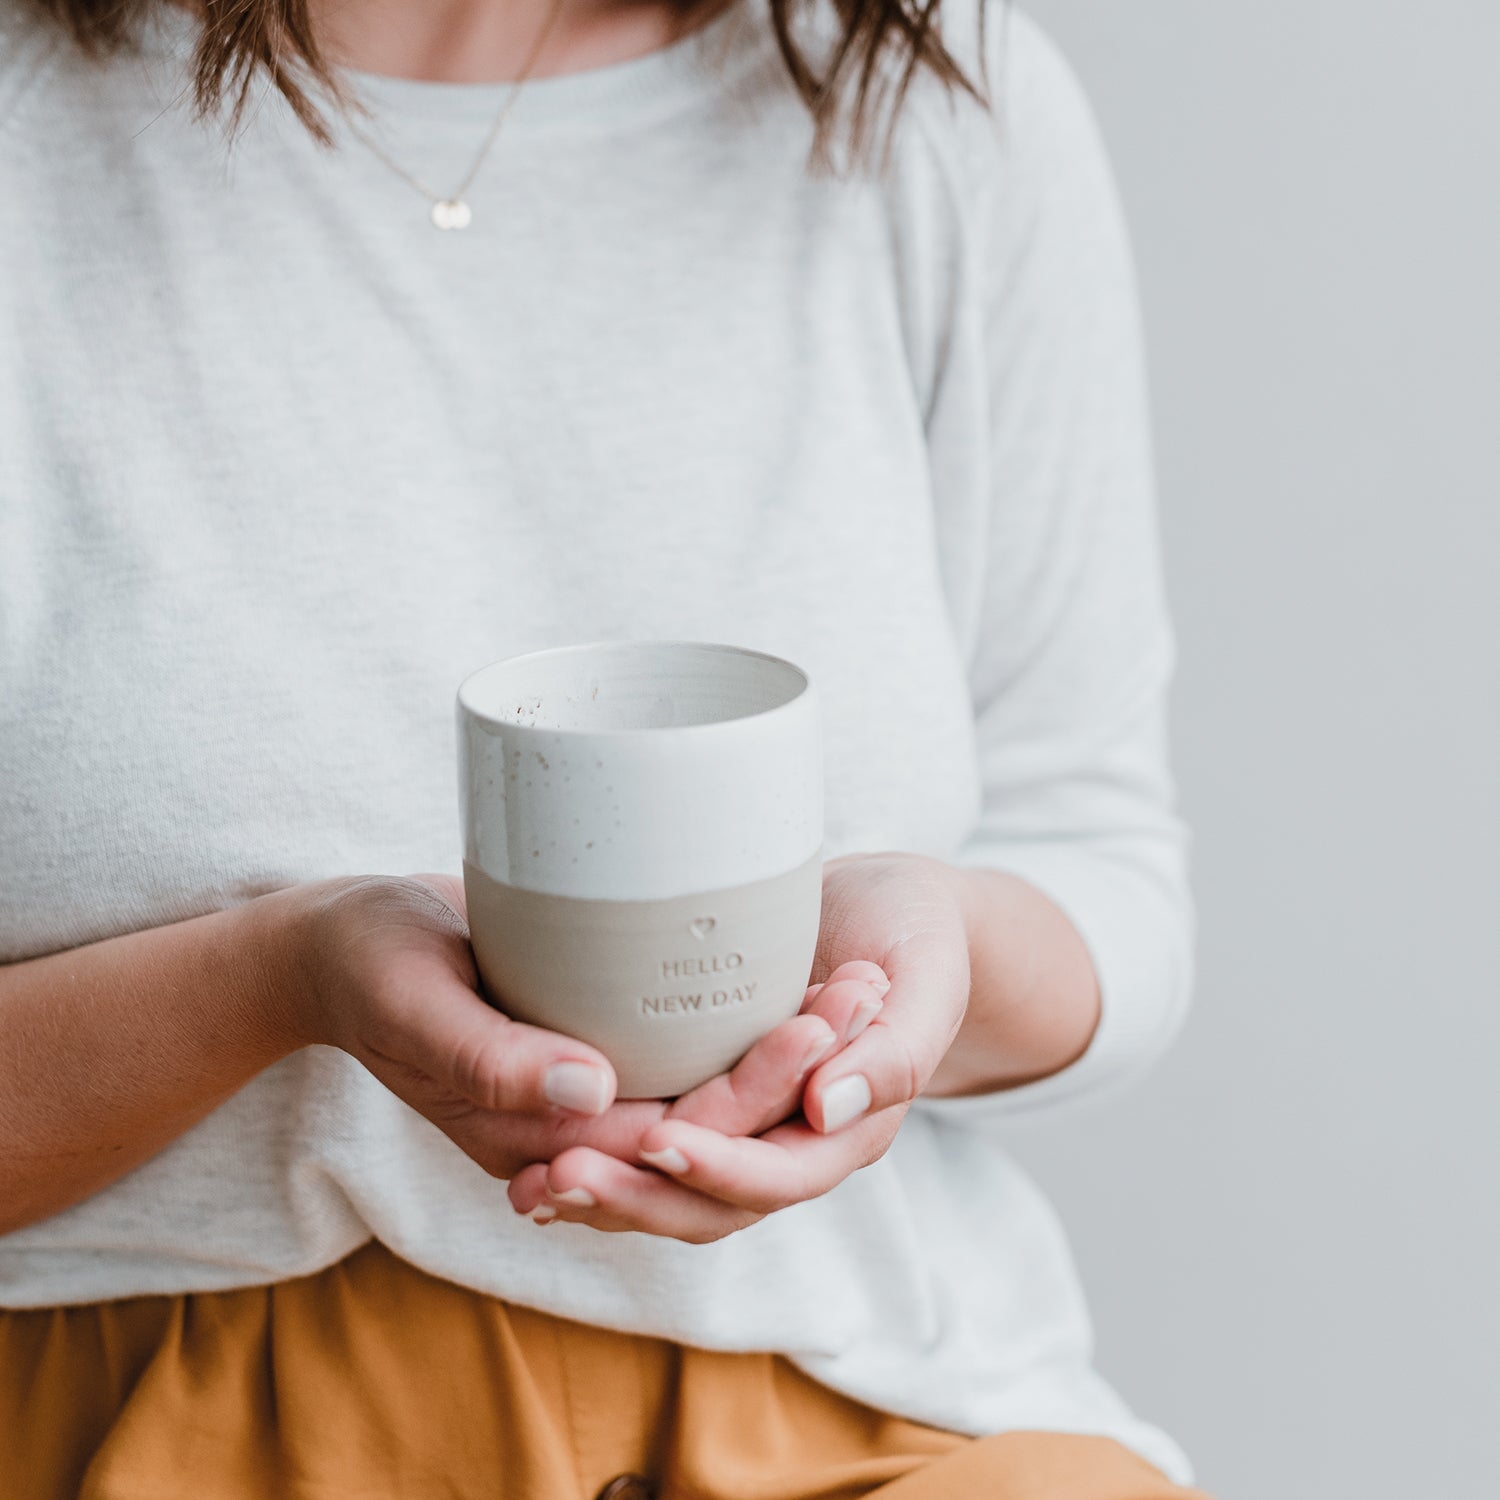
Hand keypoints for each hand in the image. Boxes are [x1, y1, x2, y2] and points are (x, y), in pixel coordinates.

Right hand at [295, 874, 890, 1183]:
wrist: (335, 948)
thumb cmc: (366, 966)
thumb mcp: (416, 1005)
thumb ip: (493, 1060)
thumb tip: (592, 1092)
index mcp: (532, 1142)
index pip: (669, 1141)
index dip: (752, 1092)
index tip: (822, 1024)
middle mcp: (573, 1131)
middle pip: (709, 1123)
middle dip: (793, 1070)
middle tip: (865, 990)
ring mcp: (585, 1093)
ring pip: (708, 1097)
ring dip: (785, 1055)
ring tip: (858, 983)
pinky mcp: (593, 1050)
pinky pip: (685, 1058)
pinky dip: (743, 1028)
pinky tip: (800, 976)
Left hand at [506, 852, 971, 1240]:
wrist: (893, 912)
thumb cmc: (916, 933)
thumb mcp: (925, 976)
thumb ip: (895, 1049)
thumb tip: (828, 1107)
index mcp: (851, 1128)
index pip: (778, 1175)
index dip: (717, 1166)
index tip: (655, 1139)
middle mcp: (791, 1144)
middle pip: (709, 1204)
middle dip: (634, 1195)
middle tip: (557, 1175)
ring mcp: (744, 1129)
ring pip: (668, 1189)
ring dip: (602, 1193)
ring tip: (529, 1181)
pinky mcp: (705, 1100)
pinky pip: (647, 1148)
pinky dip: (598, 1157)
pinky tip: (529, 1156)